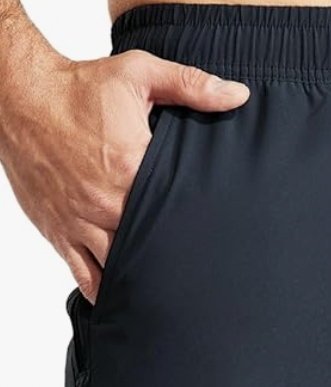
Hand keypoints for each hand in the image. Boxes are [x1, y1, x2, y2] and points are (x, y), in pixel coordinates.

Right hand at [0, 48, 248, 302]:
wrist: (16, 95)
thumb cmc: (78, 86)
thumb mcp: (138, 75)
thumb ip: (191, 85)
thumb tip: (238, 95)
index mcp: (131, 169)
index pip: (176, 212)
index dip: (197, 229)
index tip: (215, 238)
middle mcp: (106, 203)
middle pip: (151, 247)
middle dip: (173, 259)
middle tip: (199, 273)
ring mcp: (81, 222)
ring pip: (119, 268)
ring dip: (142, 278)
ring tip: (168, 290)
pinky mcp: (59, 232)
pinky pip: (84, 275)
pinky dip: (104, 289)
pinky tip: (125, 297)